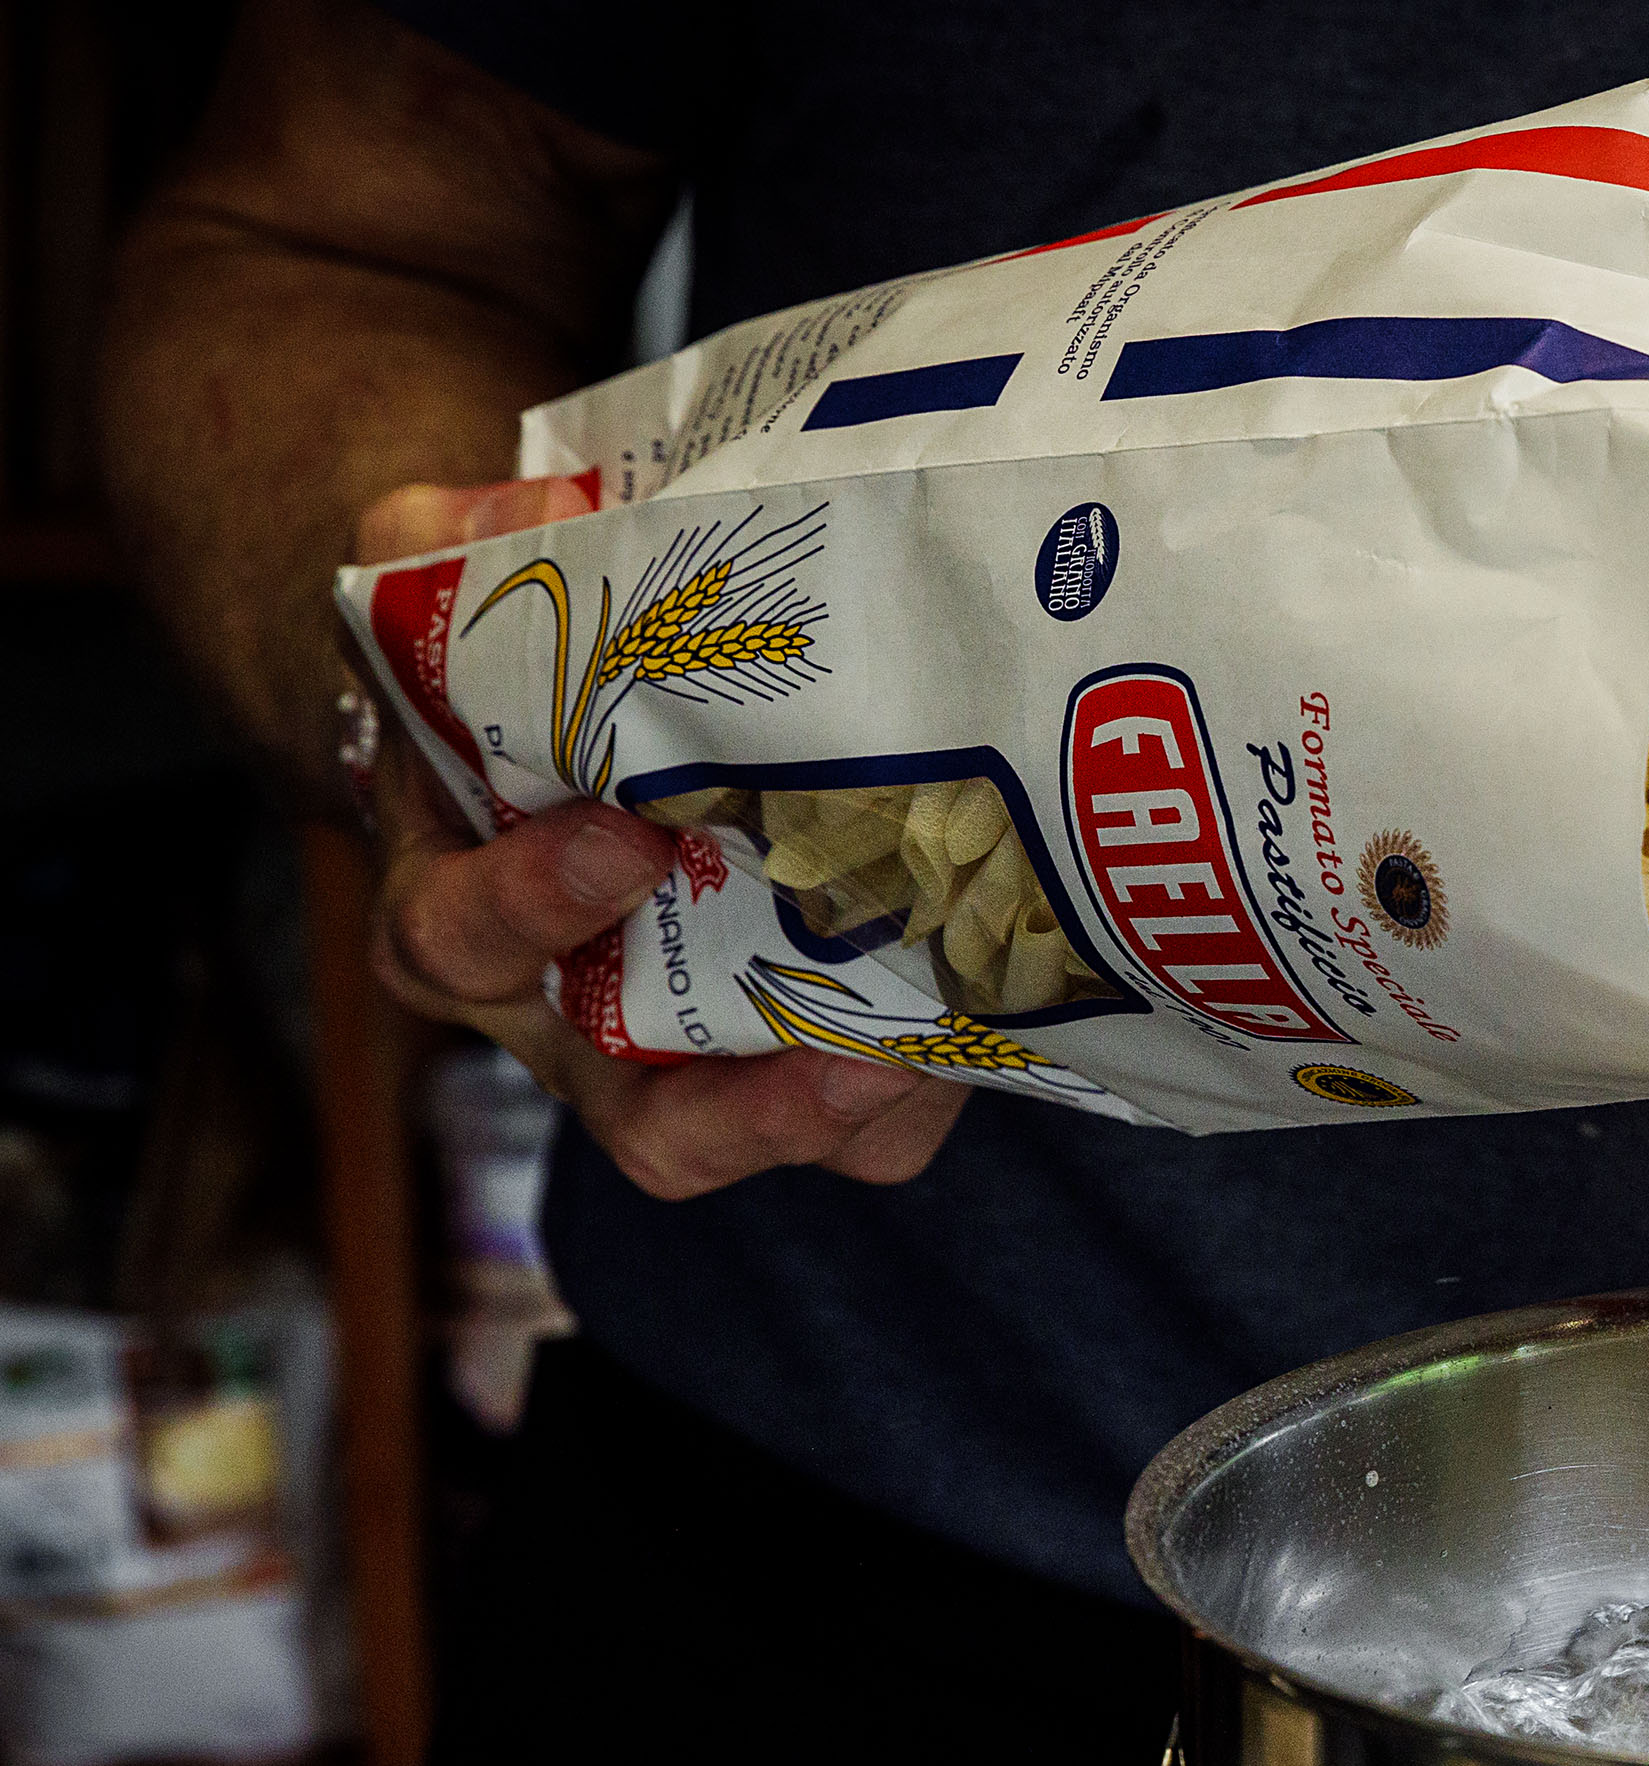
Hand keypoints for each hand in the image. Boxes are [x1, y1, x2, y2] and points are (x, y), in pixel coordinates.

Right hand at [354, 478, 969, 1197]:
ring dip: (850, 1117)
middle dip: (738, 1106)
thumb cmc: (501, 672)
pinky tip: (982, 1025)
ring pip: (773, 1145)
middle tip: (840, 1048)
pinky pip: (858, 1128)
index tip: (624, 839)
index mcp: (464, 907)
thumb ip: (465, 549)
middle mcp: (573, 1020)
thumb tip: (545, 515)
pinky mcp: (795, 1058)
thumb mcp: (445, 583)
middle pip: (641, 1123)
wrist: (564, 725)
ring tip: (927, 1060)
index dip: (533, 903)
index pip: (460, 943)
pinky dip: (918, 1097)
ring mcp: (689, 1058)